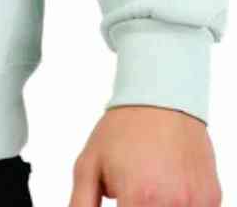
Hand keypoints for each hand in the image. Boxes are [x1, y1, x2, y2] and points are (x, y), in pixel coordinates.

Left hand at [70, 106, 220, 206]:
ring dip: (157, 206)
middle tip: (133, 192)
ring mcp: (197, 204)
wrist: (161, 99)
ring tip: (149, 185)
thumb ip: (81, 203)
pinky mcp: (212, 199)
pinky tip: (167, 185)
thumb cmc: (123, 129)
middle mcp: (172, 204)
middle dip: (136, 206)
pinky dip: (178, 204)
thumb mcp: (88, 164)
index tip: (120, 201)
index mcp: (139, 198)